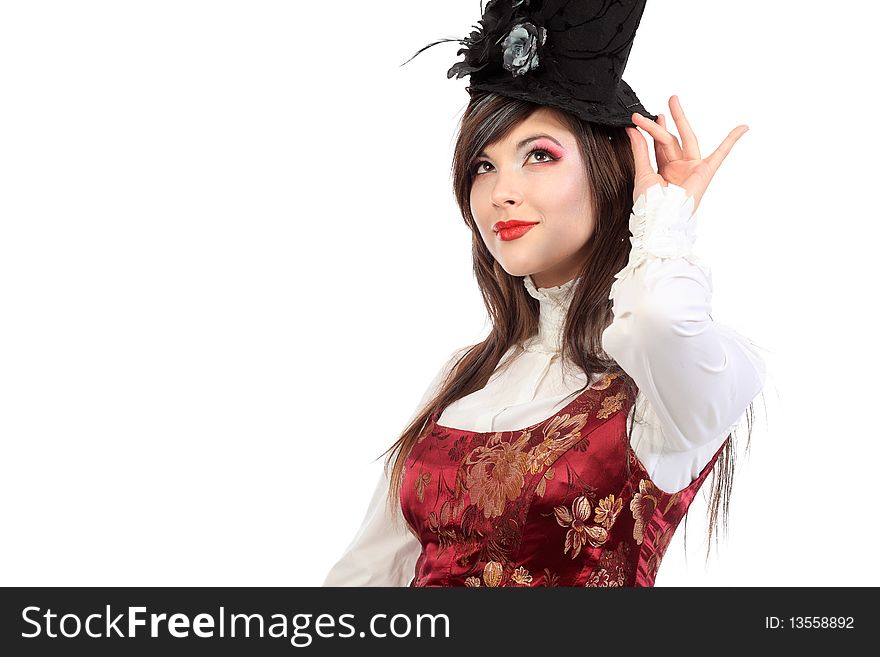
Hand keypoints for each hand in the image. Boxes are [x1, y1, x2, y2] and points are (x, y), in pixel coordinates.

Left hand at [626, 95, 748, 212]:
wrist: (659, 220)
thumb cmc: (650, 204)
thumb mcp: (642, 172)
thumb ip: (640, 149)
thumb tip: (633, 129)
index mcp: (664, 171)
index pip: (657, 145)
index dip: (648, 131)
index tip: (637, 119)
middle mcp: (678, 168)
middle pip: (670, 138)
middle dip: (665, 120)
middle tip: (663, 102)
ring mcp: (692, 169)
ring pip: (683, 139)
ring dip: (678, 119)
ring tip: (672, 100)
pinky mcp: (704, 172)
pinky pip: (720, 154)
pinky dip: (731, 141)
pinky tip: (743, 128)